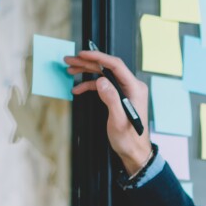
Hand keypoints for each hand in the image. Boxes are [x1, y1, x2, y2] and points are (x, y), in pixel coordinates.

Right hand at [63, 49, 150, 175]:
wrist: (134, 151)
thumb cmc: (129, 139)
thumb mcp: (118, 120)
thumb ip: (111, 99)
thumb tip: (101, 80)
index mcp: (135, 89)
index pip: (116, 65)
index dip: (98, 57)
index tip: (83, 54)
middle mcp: (132, 87)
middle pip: (108, 68)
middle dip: (87, 63)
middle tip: (70, 60)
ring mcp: (125, 91)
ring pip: (104, 75)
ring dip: (86, 71)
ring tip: (70, 69)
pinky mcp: (119, 96)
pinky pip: (103, 86)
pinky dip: (89, 85)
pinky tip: (78, 88)